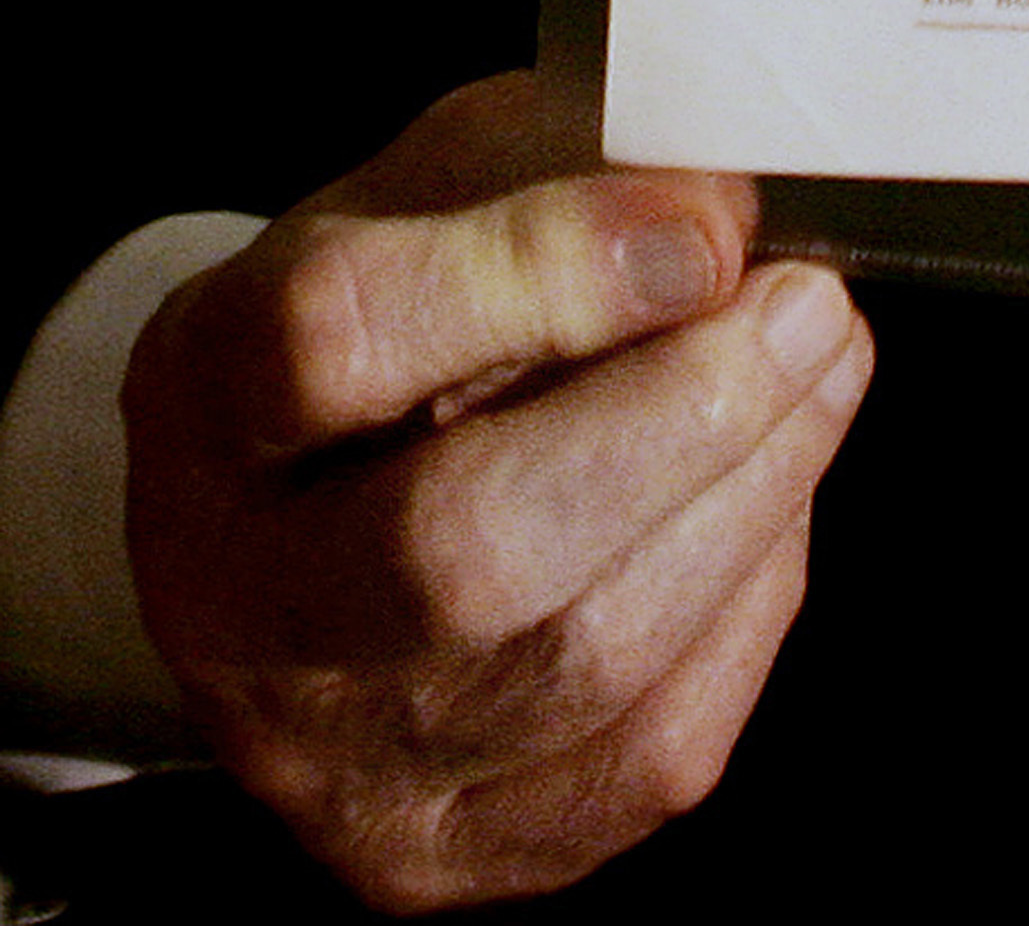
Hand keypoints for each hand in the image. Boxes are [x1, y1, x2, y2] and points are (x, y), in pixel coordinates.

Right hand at [121, 74, 870, 909]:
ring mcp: (328, 760)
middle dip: (683, 414)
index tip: (705, 223)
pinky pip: (646, 751)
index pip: (341, 340)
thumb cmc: (400, 316)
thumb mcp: (441, 189)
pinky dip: (748, 605)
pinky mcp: (441, 852)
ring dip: (752, 494)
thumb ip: (566, 178)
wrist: (311, 497)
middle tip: (805, 307)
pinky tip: (772, 499)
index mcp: (203, 401)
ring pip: (584, 660)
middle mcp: (234, 607)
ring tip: (822, 367)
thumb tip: (729, 216)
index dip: (547, 274)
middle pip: (464, 547)